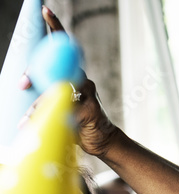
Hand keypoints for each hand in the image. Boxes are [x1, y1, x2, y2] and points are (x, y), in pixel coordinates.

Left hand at [20, 7, 118, 157]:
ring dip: (41, 103)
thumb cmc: (79, 121)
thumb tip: (23, 83)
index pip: (64, 45)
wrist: (102, 141)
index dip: (55, 25)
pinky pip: (67, 110)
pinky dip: (55, 118)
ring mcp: (88, 92)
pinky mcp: (91, 109)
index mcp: (74, 73)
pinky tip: (48, 126)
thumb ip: (46, 92)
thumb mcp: (60, 103)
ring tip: (28, 117)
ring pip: (59, 89)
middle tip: (23, 82)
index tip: (44, 9)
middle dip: (35, 73)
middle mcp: (82, 79)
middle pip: (57, 65)